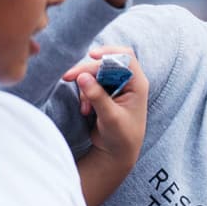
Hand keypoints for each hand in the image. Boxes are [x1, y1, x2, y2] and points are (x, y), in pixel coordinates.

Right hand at [64, 47, 149, 205]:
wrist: (116, 153)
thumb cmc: (121, 137)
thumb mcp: (110, 117)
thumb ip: (97, 96)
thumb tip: (82, 76)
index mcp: (138, 84)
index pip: (125, 57)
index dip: (109, 52)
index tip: (91, 55)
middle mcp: (129, 82)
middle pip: (105, 63)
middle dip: (87, 70)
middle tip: (68, 78)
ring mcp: (116, 87)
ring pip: (95, 73)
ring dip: (85, 87)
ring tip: (86, 108)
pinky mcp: (105, 93)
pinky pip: (90, 84)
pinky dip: (85, 94)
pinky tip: (85, 111)